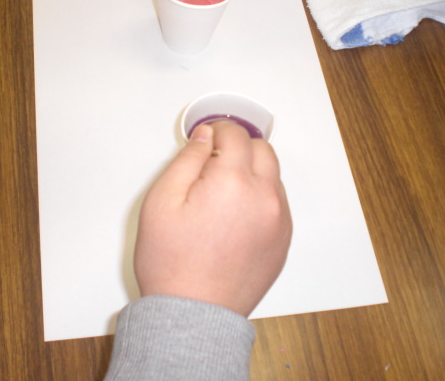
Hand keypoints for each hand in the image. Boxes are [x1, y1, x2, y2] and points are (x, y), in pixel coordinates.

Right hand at [134, 121, 291, 316]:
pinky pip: (278, 203)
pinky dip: (261, 197)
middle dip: (239, 147)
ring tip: (222, 194)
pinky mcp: (283, 241)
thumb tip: (204, 137)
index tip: (207, 137)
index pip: (236, 135)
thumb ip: (187, 159)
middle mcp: (265, 198)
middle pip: (263, 150)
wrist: (193, 315)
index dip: (219, 129)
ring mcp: (279, 221)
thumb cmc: (172, 264)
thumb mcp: (161, 201)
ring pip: (273, 176)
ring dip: (252, 173)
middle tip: (214, 162)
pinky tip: (235, 215)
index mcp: (233, 183)